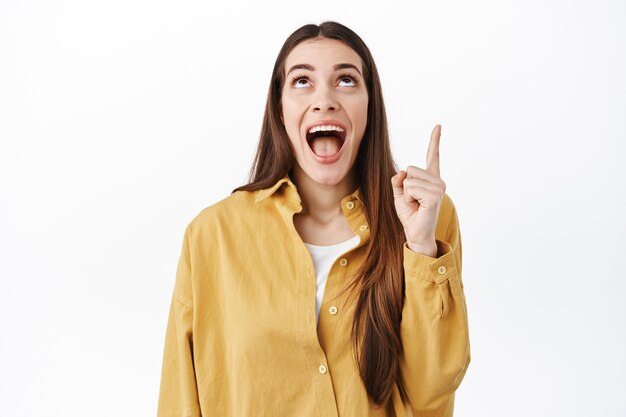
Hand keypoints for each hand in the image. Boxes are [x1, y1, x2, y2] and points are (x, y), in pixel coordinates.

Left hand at [391, 124, 445, 255]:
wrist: (416, 233)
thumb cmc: (410, 214)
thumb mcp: (399, 194)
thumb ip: (398, 181)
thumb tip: (401, 173)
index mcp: (431, 179)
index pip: (432, 156)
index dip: (435, 140)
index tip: (438, 126)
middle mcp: (437, 181)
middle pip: (410, 169)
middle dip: (404, 186)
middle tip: (413, 201)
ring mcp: (438, 188)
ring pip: (409, 179)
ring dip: (406, 194)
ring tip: (416, 205)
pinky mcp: (434, 196)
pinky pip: (411, 187)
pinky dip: (409, 198)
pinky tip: (418, 207)